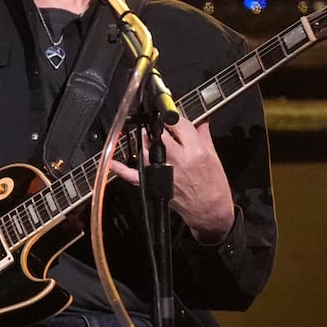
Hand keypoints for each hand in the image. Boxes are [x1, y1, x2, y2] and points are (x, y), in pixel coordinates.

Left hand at [123, 119, 234, 241]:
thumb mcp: (213, 156)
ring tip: (149, 138)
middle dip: (158, 127)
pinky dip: (121, 168)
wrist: (209, 210)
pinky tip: (113, 162)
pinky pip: (132, 175)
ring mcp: (162, 171)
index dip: (172, 117)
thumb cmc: (213, 186)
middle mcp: (177, 159)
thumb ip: (203, 135)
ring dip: (145, 141)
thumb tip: (201, 120)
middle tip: (161, 127)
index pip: (177, 123)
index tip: (171, 116)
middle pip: (159, 134)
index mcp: (194, 150)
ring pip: (145, 148)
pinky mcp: (154, 183)